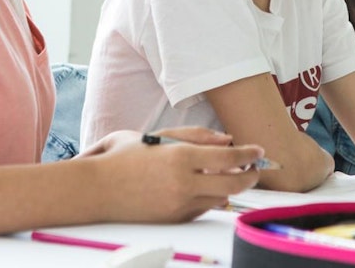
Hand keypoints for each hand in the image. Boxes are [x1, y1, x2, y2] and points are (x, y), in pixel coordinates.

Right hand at [78, 128, 262, 221]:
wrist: (95, 190)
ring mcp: (179, 204)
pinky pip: (202, 209)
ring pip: (220, 198)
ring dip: (229, 187)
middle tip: (255, 169)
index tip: (258, 150)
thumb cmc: (125, 157)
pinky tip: (205, 187)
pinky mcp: (174, 219)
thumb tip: (227, 139)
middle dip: (250, 176)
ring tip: (229, 174)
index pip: (229, 156)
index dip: (249, 153)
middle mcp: (184, 183)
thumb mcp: (160, 136)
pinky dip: (209, 198)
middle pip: (234, 183)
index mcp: (180, 156)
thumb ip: (196, 135)